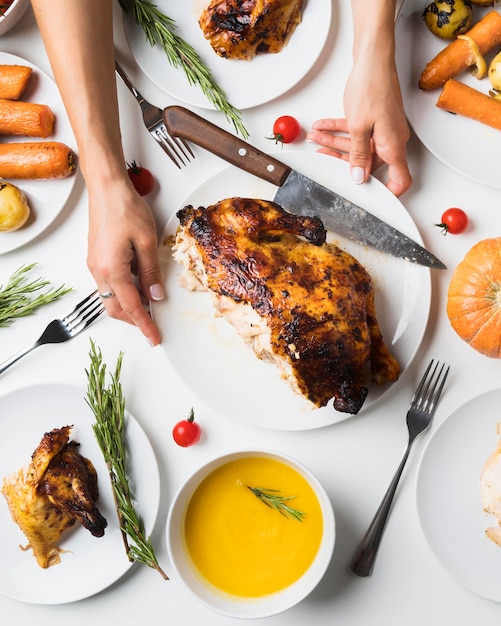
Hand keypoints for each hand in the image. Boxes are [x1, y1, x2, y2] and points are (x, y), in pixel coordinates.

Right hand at [86, 179, 162, 345]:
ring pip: (110, 298)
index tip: (154, 338)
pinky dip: (123, 292)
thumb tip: (155, 295)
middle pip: (116, 308)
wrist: (107, 188)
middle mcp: (99, 271)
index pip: (131, 307)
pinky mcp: (96, 258)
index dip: (144, 325)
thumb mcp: (147, 241)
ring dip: (129, 305)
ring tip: (149, 305)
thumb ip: (151, 271)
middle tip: (153, 325)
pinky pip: (109, 285)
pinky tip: (138, 286)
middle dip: (135, 320)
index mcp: (112, 270)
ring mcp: (95, 265)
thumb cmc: (125, 208)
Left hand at [307, 61, 411, 196]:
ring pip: (357, 146)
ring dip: (334, 143)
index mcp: (393, 146)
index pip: (399, 180)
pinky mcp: (374, 119)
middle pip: (368, 164)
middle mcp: (390, 141)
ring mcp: (382, 130)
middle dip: (342, 162)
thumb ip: (357, 155)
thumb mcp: (359, 126)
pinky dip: (339, 129)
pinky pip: (356, 131)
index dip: (388, 193)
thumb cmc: (372, 86)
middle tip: (322, 160)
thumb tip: (358, 177)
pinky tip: (321, 127)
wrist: (372, 58)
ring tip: (315, 138)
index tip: (372, 200)